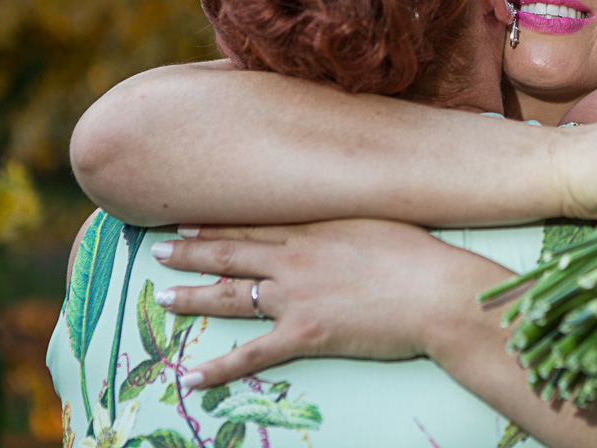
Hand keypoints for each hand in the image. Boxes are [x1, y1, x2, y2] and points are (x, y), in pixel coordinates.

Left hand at [151, 220, 499, 387]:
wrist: (435, 291)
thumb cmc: (420, 256)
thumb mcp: (381, 222)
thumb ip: (349, 223)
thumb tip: (341, 223)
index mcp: (315, 230)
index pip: (254, 227)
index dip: (217, 226)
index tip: (190, 224)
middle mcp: (296, 259)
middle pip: (231, 253)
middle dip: (192, 252)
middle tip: (160, 252)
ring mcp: (296, 296)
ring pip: (232, 296)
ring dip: (194, 297)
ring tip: (164, 297)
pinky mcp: (305, 334)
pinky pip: (252, 354)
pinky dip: (219, 367)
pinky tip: (192, 376)